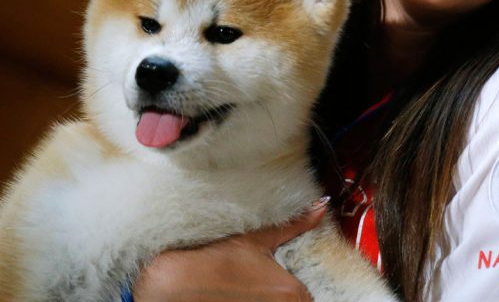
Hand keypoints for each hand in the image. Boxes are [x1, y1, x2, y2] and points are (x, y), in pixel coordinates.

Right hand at [133, 199, 328, 301]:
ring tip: (247, 287)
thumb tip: (321, 205)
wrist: (178, 280)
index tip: (279, 278)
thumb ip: (295, 224)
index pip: (307, 298)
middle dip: (281, 295)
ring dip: (266, 298)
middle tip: (258, 282)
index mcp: (291, 292)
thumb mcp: (257, 238)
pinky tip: (239, 295)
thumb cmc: (216, 259)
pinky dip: (253, 301)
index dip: (293, 287)